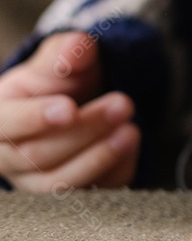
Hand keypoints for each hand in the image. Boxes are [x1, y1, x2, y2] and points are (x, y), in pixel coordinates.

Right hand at [0, 32, 138, 191]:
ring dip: (100, 157)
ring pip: (61, 183)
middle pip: (38, 156)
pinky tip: (131, 146)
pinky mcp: (72, 194)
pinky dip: (115, 171)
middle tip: (123, 104)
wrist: (73, 105)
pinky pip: (92, 193)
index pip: (6, 125)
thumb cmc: (56, 84)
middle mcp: (9, 158)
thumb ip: (63, 53)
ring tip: (131, 130)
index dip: (35, 118)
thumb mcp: (57, 62)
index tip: (69, 107)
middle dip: (85, 130)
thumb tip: (77, 46)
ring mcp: (37, 182)